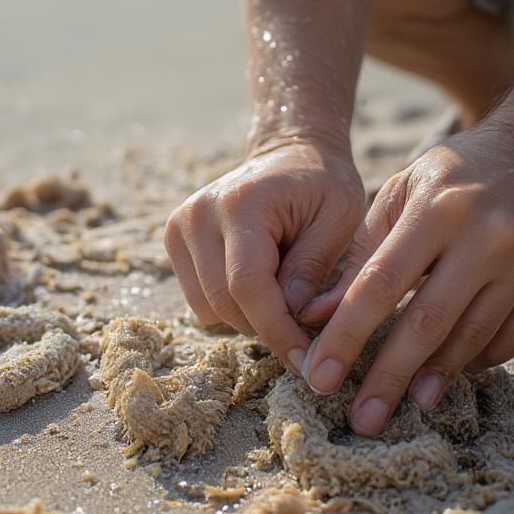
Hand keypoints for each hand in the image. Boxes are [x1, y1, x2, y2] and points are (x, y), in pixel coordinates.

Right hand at [163, 141, 365, 369]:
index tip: (307, 361)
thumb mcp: (340, 219)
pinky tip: (260, 282)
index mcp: (242, 203)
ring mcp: (180, 227)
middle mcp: (198, 214)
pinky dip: (231, 306)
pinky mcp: (174, 240)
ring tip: (283, 293)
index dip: (276, 330)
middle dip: (267, 328)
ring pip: (208, 309)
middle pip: (224, 303)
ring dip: (248, 318)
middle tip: (306, 333)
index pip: (247, 285)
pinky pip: (200, 301)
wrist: (289, 152)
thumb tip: (293, 319)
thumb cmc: (323, 185)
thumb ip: (314, 268)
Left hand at [297, 121, 513, 435]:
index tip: (320, 376)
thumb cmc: (455, 174)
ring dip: (434, 377)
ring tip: (405, 405)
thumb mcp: (400, 194)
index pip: (378, 286)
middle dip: (387, 378)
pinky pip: (513, 337)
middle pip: (425, 324)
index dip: (345, 336)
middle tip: (361, 420)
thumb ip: (358, 256)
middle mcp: (484, 236)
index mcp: (434, 210)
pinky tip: (451, 373)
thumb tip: (311, 315)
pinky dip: (479, 360)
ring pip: (471, 336)